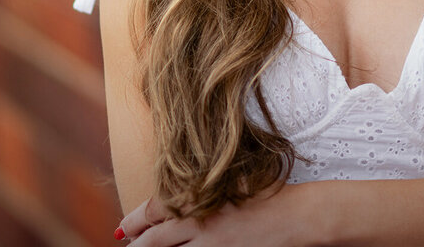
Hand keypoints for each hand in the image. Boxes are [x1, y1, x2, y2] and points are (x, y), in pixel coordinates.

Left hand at [118, 184, 312, 246]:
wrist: (297, 216)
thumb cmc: (268, 193)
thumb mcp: (231, 182)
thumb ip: (202, 190)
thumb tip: (177, 200)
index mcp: (199, 198)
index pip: (155, 211)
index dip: (136, 220)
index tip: (126, 227)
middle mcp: (200, 224)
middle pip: (155, 240)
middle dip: (137, 244)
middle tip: (128, 245)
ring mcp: (211, 246)